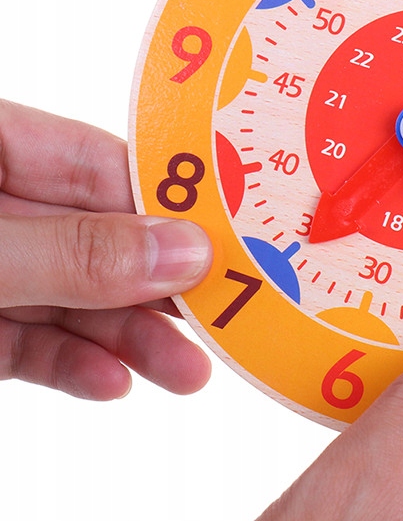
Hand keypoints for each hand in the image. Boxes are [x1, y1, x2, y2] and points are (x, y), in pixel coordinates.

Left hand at [0, 100, 212, 398]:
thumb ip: (71, 253)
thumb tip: (183, 252)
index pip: (98, 164)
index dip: (168, 203)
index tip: (229, 240)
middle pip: (96, 239)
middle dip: (157, 285)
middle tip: (224, 316)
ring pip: (70, 297)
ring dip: (128, 338)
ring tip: (186, 371)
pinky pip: (29, 342)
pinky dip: (69, 363)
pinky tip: (112, 381)